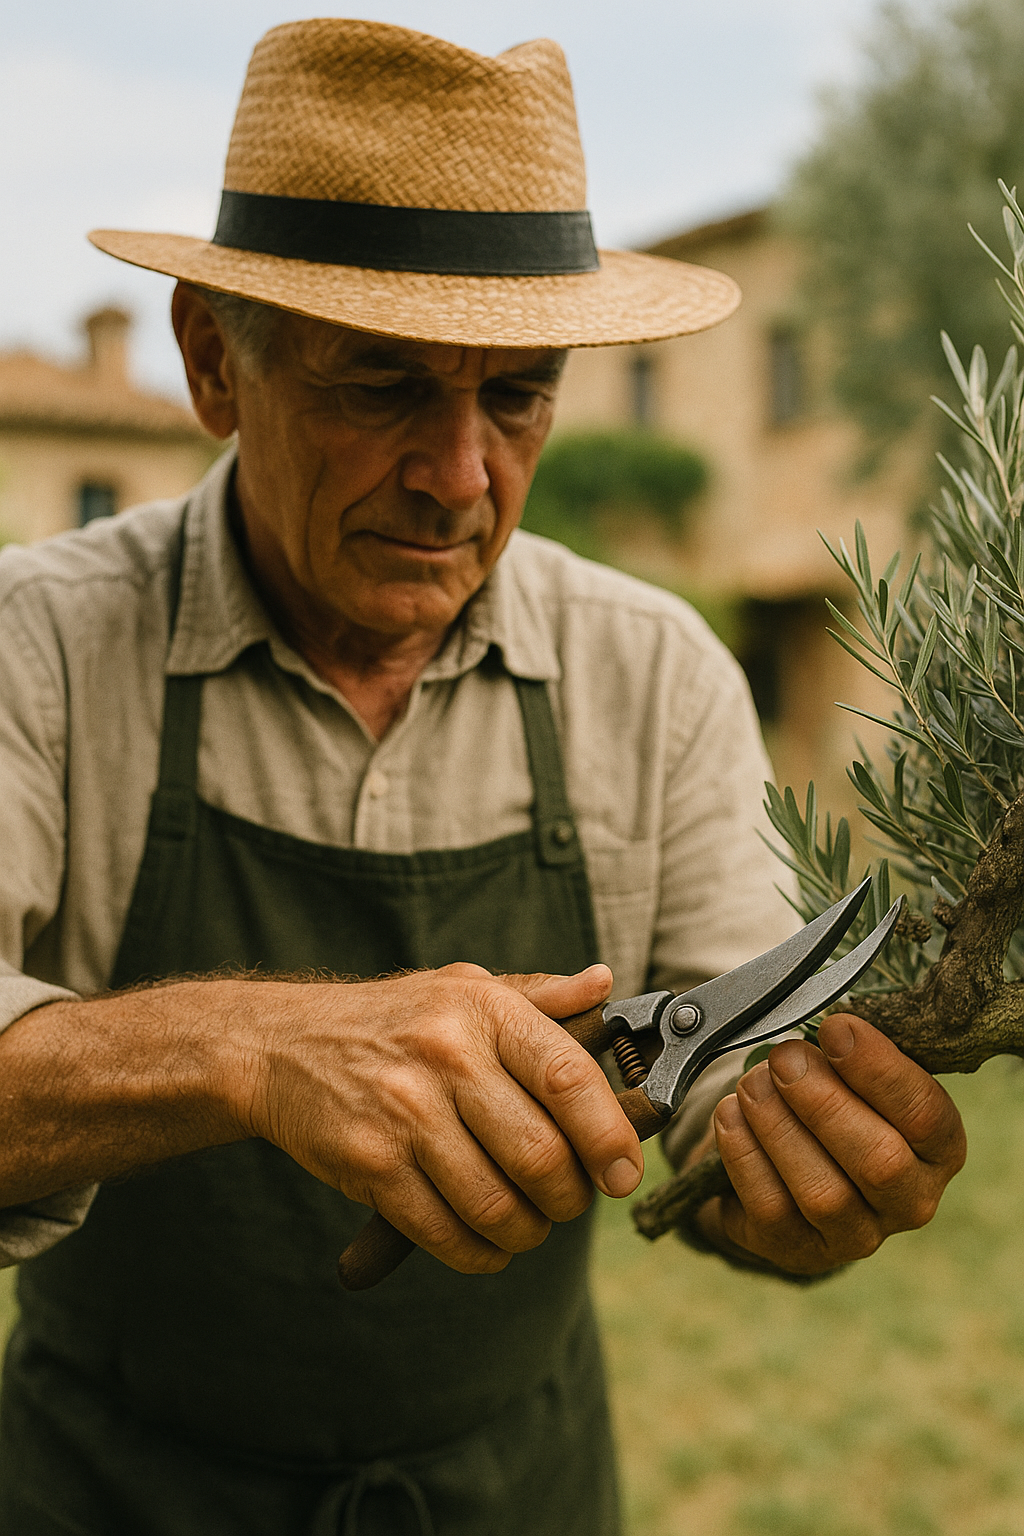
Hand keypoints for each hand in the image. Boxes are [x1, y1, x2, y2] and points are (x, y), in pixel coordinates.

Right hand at [236, 963, 642, 1274]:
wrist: (282, 1046)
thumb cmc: (391, 1021)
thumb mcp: (462, 988)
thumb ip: (538, 995)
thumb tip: (604, 986)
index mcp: (481, 1010)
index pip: (567, 1076)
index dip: (609, 1134)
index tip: (624, 1172)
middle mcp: (445, 1057)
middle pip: (540, 1154)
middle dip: (570, 1197)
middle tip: (569, 1200)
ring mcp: (405, 1113)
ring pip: (496, 1204)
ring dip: (527, 1232)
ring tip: (528, 1223)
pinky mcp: (371, 1164)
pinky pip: (445, 1232)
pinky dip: (479, 1253)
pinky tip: (486, 1242)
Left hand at [699, 1013, 965, 1274]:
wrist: (786, 1170)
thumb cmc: (833, 1106)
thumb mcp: (856, 1077)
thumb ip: (853, 1055)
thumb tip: (831, 1027)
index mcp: (938, 1149)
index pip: (926, 1115)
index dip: (880, 1070)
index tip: (835, 1028)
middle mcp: (909, 1201)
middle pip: (879, 1161)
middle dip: (824, 1101)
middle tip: (784, 1058)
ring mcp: (855, 1236)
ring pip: (823, 1191)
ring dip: (778, 1125)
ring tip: (753, 1083)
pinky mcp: (798, 1250)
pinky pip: (771, 1206)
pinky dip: (744, 1153)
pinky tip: (732, 1114)